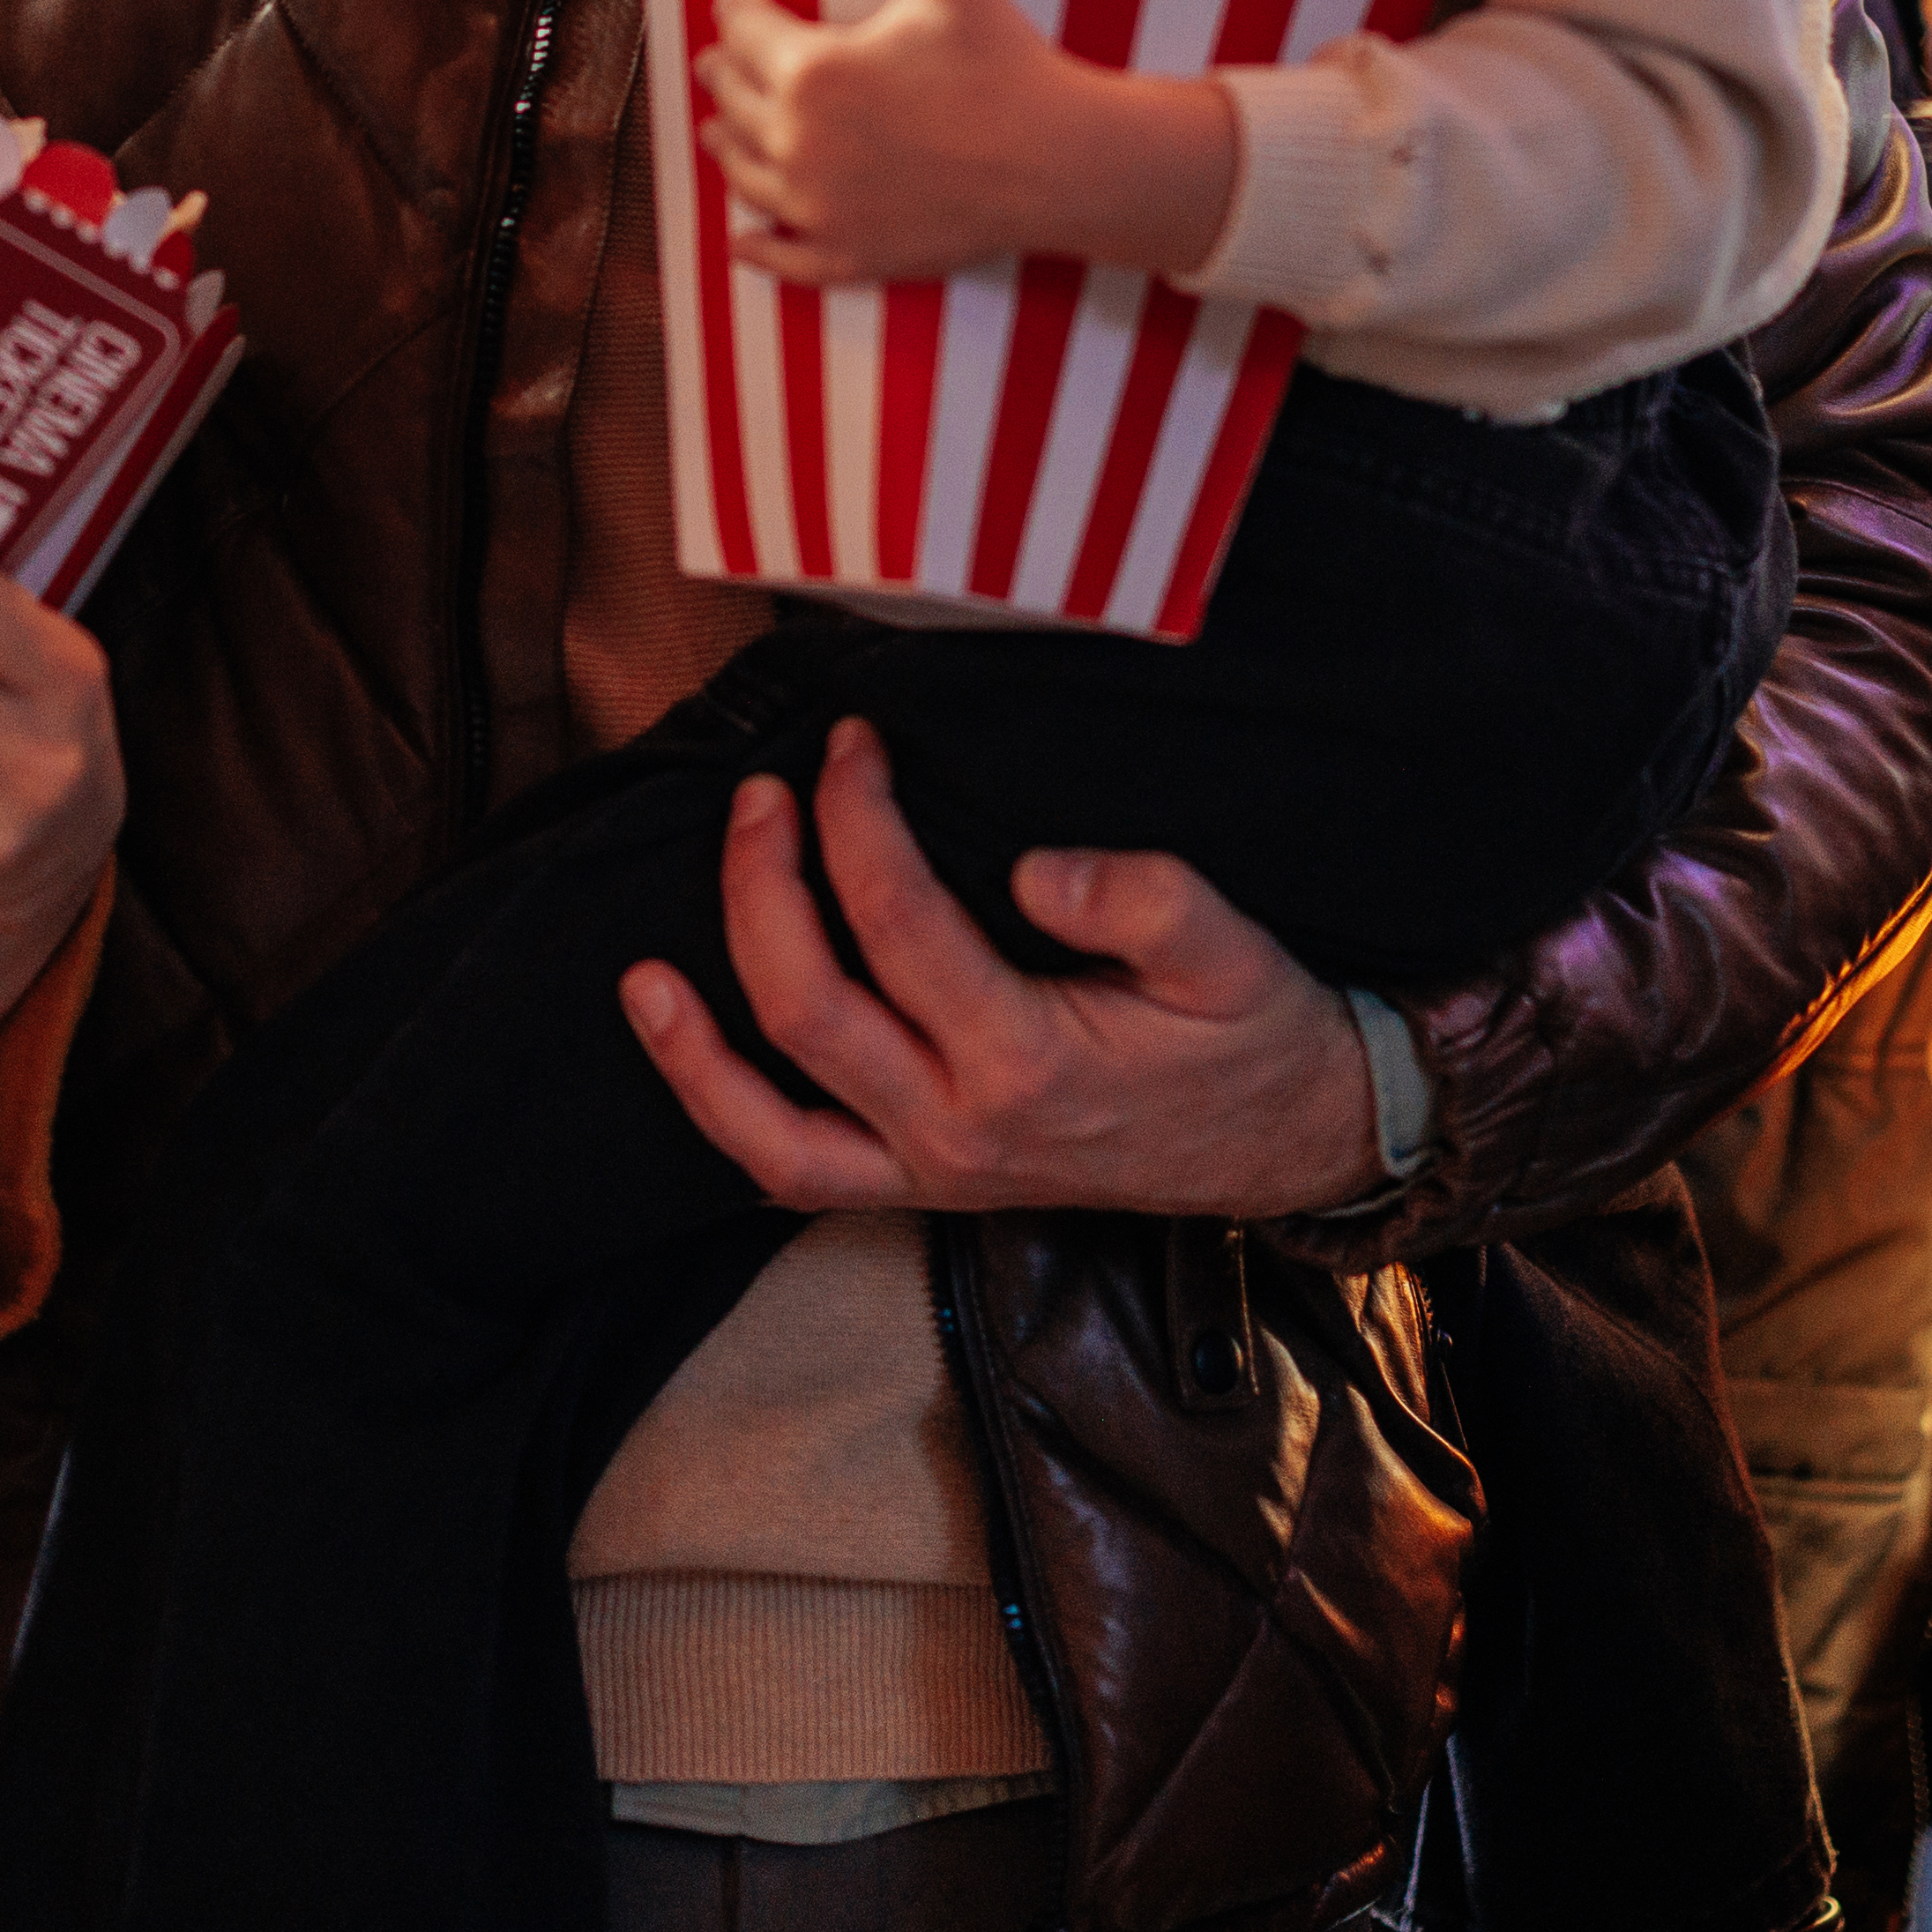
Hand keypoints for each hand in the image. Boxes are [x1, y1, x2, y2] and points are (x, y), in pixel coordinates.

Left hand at [620, 720, 1384, 1218]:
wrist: (1292, 1143)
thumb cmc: (1255, 1037)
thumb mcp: (1232, 954)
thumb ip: (1146, 903)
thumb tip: (1038, 869)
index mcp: (1027, 1062)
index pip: (896, 921)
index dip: (856, 819)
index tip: (853, 744)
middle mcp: (960, 1130)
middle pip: (808, 1009)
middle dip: (763, 887)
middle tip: (763, 795)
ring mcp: (935, 1172)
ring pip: (772, 1130)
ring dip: (695, 1051)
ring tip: (639, 976)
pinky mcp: (928, 1187)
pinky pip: (797, 1174)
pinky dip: (729, 1120)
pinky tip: (690, 1055)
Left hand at [696, 0, 1241, 288]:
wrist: (1062, 161)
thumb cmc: (1006, 61)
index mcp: (809, 71)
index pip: (744, 32)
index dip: (740, 11)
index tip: (742, 4)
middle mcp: (799, 144)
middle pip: (734, 101)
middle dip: (726, 74)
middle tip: (721, 60)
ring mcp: (821, 207)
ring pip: (745, 174)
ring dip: (727, 146)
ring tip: (718, 131)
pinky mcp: (852, 255)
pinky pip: (785, 257)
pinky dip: (758, 248)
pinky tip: (743, 240)